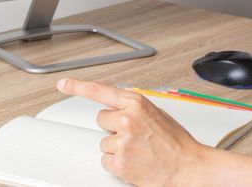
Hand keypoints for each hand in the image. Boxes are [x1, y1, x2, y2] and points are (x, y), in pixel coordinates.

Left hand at [56, 78, 207, 185]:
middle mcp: (126, 119)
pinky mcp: (118, 162)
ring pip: (103, 142)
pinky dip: (117, 163)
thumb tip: (117, 108)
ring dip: (116, 147)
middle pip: (101, 119)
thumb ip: (134, 108)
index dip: (78, 87)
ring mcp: (121, 141)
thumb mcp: (156, 113)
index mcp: (136, 103)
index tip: (63, 84)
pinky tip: (134, 162)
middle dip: (113, 127)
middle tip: (134, 136)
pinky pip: (105, 160)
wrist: (188, 167)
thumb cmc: (176, 142)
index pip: (99, 91)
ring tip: (138, 150)